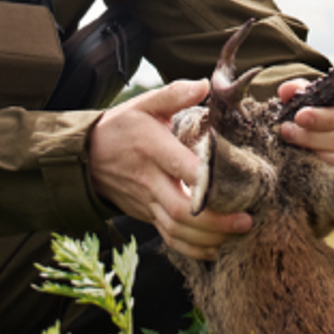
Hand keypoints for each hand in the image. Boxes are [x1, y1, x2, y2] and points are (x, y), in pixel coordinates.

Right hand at [88, 80, 252, 261]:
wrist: (87, 156)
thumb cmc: (122, 127)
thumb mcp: (145, 104)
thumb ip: (175, 94)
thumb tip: (206, 85)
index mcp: (152, 149)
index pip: (182, 169)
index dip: (208, 182)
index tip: (237, 184)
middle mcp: (149, 180)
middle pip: (182, 211)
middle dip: (217, 221)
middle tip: (246, 220)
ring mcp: (146, 202)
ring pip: (177, 230)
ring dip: (209, 238)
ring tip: (238, 233)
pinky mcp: (146, 215)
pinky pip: (169, 238)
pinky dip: (193, 248)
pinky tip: (215, 248)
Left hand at [276, 82, 333, 167]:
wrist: (330, 120)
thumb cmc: (321, 104)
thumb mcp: (310, 93)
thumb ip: (298, 90)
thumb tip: (287, 91)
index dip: (324, 116)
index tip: (298, 117)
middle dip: (314, 136)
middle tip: (288, 132)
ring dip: (317, 150)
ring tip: (293, 143)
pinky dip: (327, 162)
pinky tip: (308, 155)